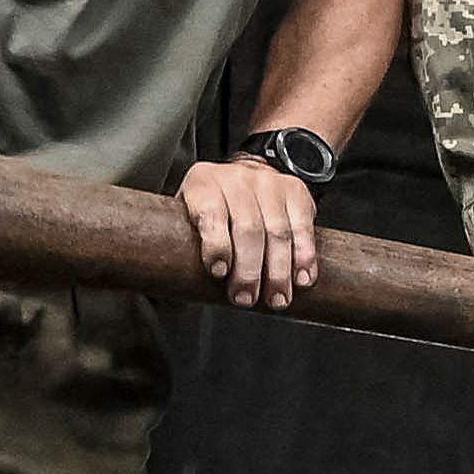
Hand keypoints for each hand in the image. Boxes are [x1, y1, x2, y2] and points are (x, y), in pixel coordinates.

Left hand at [178, 157, 320, 309]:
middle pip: (248, 228)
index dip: (216, 245)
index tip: (219, 272)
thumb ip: (183, 246)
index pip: (210, 213)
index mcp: (202, 184)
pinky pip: (303, 227)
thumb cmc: (213, 209)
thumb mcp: (190, 216)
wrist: (246, 175)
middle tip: (246, 298)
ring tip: (276, 298)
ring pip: (278, 232)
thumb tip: (169, 289)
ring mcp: (269, 183)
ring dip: (278, 272)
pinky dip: (304, 257)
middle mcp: (236, 179)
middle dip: (249, 270)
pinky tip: (301, 278)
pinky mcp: (295, 192)